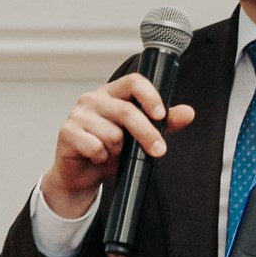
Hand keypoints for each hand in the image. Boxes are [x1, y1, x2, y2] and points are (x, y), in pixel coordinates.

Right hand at [39, 73, 197, 219]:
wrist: (82, 175)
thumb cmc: (110, 151)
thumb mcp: (141, 137)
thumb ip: (164, 123)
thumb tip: (188, 113)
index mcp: (112, 93)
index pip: (133, 82)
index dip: (150, 96)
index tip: (161, 115)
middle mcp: (93, 98)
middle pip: (127, 111)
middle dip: (147, 134)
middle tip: (159, 150)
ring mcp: (78, 114)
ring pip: (113, 134)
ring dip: (118, 151)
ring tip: (112, 154)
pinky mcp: (67, 132)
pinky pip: (95, 147)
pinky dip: (101, 158)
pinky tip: (96, 157)